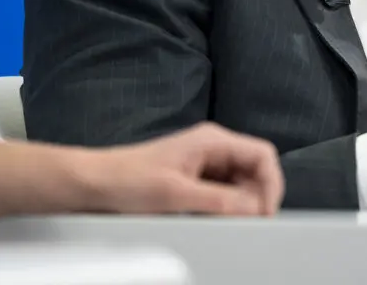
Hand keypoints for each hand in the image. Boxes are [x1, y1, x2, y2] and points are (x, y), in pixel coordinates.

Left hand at [80, 123, 282, 215]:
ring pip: (240, 185)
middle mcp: (212, 148)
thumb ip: (220, 201)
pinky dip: (224, 209)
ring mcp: (204, 163)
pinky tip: (210, 220)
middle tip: (245, 225)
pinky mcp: (195, 179)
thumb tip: (255, 209)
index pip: (262, 155)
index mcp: (212, 140)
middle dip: (255, 198)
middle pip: (255, 171)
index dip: (270, 184)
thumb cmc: (128, 180)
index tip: (263, 213)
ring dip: (239, 206)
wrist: (95, 184)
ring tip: (222, 222)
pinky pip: (223, 194)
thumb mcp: (176, 194)